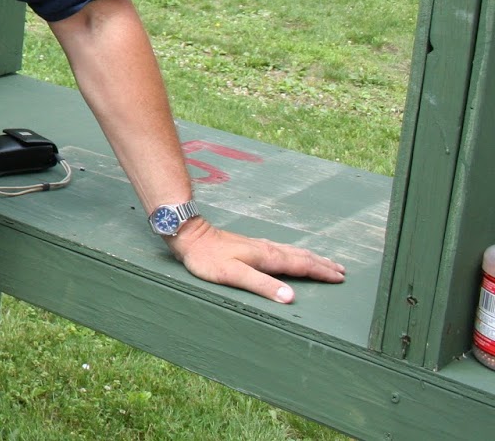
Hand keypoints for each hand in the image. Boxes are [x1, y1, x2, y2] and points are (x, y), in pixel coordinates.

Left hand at [170, 219, 345, 302]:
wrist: (191, 235)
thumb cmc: (208, 258)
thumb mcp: (234, 275)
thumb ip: (262, 285)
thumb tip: (291, 297)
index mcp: (268, 257)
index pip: (302, 265)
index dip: (322, 272)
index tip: (340, 278)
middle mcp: (268, 249)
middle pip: (302, 256)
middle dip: (322, 264)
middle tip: (342, 271)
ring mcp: (259, 246)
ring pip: (293, 251)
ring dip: (311, 257)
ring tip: (325, 262)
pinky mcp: (251, 245)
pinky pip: (282, 250)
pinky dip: (295, 253)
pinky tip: (290, 255)